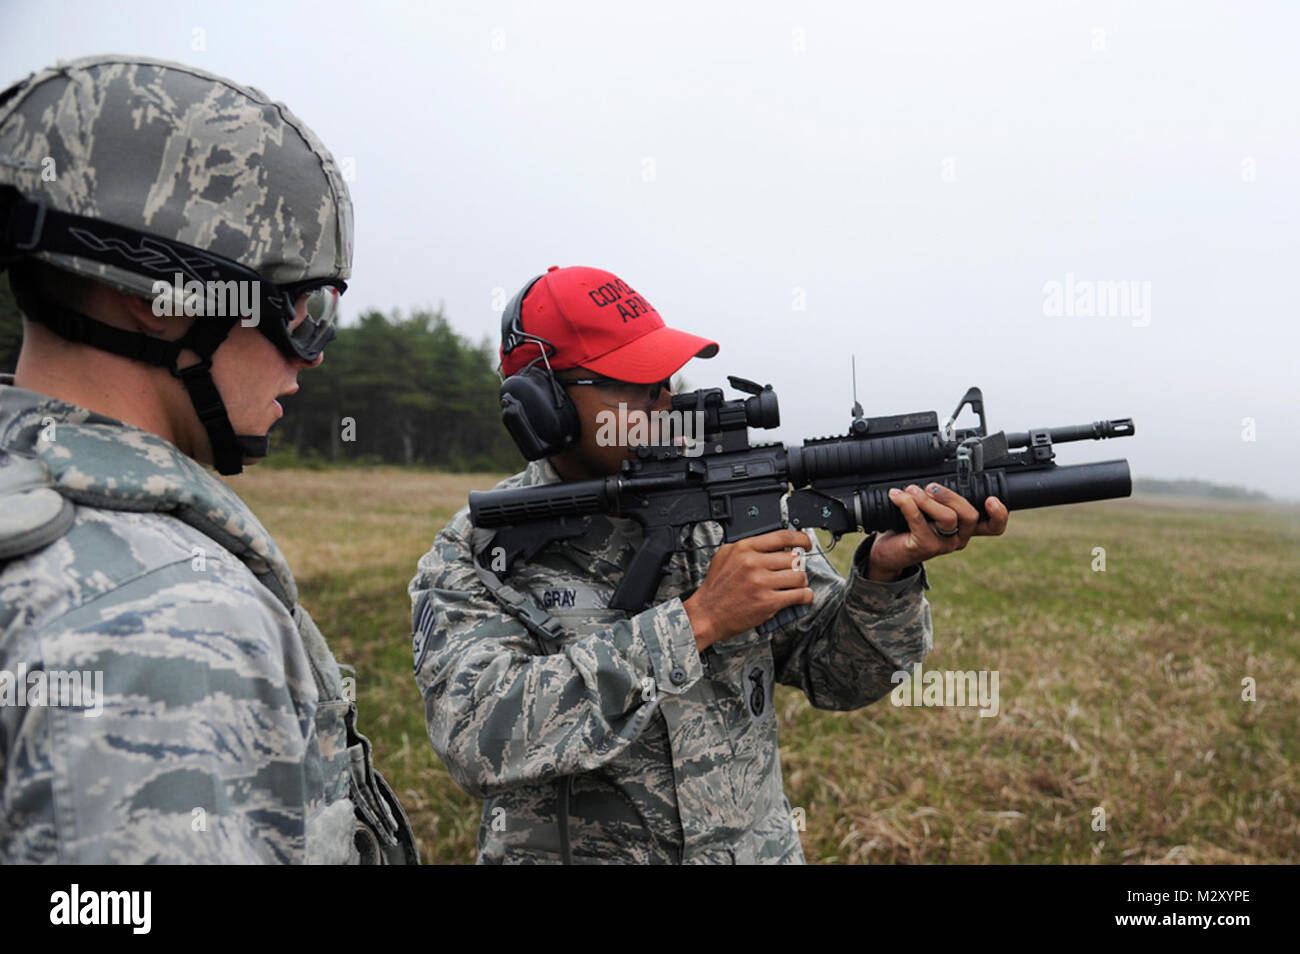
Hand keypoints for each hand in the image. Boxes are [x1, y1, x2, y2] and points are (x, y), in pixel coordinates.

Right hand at [683, 529, 813, 650]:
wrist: (706, 614)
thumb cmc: (715, 588)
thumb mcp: (724, 556)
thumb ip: (746, 547)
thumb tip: (771, 543)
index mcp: (744, 549)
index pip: (782, 537)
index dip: (800, 538)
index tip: (805, 543)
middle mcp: (753, 563)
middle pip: (793, 558)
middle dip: (796, 565)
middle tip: (792, 571)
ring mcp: (761, 583)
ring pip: (799, 576)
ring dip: (801, 581)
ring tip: (795, 585)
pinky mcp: (768, 602)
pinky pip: (799, 595)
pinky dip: (805, 596)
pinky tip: (802, 596)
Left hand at [866, 484, 1009, 580]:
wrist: (889, 550)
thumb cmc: (910, 527)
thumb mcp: (930, 509)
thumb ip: (939, 497)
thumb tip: (934, 478)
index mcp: (965, 527)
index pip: (994, 526)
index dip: (999, 515)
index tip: (991, 499)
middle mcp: (959, 538)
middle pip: (970, 515)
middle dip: (951, 496)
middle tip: (930, 487)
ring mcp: (943, 545)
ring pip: (947, 518)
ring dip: (927, 500)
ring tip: (910, 490)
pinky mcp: (925, 546)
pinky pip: (919, 522)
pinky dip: (907, 504)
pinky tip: (896, 496)